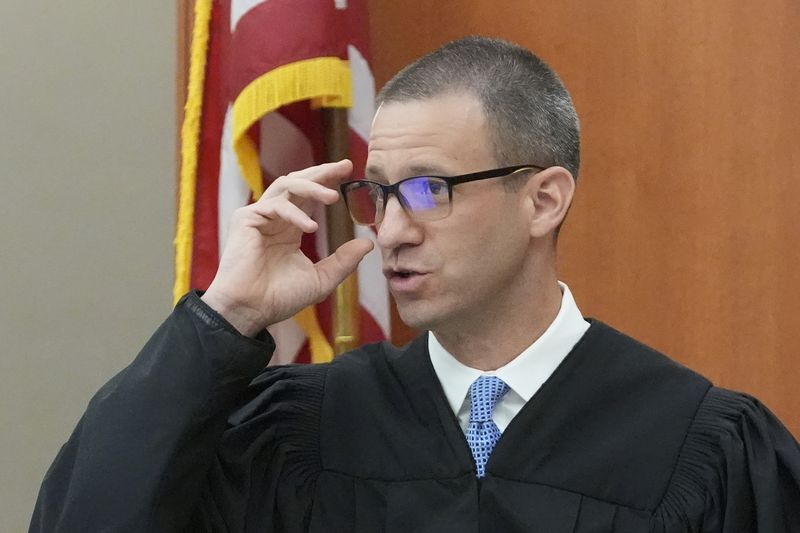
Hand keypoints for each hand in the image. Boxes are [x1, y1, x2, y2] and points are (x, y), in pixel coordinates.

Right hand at [201, 160, 373, 336]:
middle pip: (299, 182)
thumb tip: (369, 244)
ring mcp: (259, 216)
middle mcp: (275, 217)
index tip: (350, 171)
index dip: (328, 181)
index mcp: (290, 227)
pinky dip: (295, 214)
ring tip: (333, 197)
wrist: (250, 310)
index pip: (309, 196)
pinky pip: (275, 205)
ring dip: (312, 187)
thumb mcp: (321, 278)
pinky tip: (310, 227)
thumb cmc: (280, 297)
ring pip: (287, 186)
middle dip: (322, 172)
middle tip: (345, 166)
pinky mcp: (246, 219)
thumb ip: (344, 261)